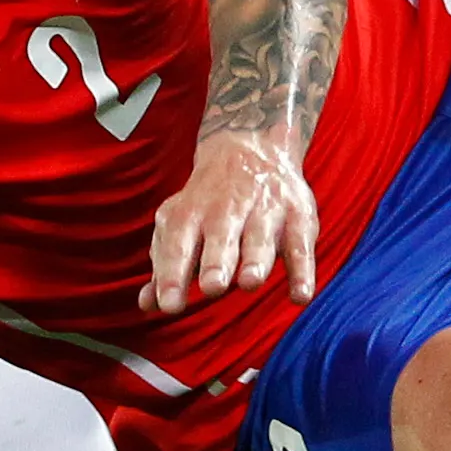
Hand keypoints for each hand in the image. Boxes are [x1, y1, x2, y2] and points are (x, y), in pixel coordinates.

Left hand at [140, 127, 319, 314]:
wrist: (251, 146)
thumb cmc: (209, 202)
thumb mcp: (181, 224)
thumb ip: (165, 266)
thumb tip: (146, 305)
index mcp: (191, 212)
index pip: (178, 244)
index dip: (172, 274)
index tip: (169, 305)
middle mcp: (227, 208)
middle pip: (221, 236)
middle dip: (217, 262)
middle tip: (212, 287)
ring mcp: (265, 209)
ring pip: (260, 238)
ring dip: (256, 261)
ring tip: (249, 283)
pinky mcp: (298, 216)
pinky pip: (301, 245)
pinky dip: (303, 271)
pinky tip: (300, 296)